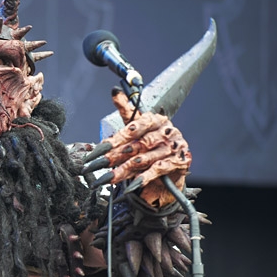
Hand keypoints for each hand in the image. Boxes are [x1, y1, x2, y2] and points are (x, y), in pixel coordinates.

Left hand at [82, 88, 190, 207]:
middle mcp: (167, 131)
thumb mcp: (138, 126)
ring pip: (144, 159)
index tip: (97, 150)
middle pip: (136, 145)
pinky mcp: (179, 162)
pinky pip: (158, 170)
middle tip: (96, 165)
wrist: (173, 164)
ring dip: (123, 170)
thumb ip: (126, 109)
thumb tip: (115, 91)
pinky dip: (143, 178)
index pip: (132, 127)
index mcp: (156, 119)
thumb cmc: (152, 143)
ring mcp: (174, 147)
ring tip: (107, 178)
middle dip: (113, 157)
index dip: (114, 139)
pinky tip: (130, 186)